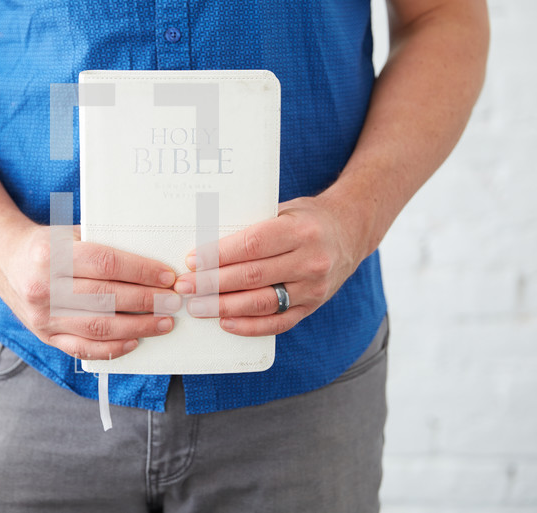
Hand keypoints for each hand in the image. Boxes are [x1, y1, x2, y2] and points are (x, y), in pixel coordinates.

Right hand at [0, 223, 179, 359]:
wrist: (3, 259)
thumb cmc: (46, 243)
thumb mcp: (69, 232)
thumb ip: (102, 244)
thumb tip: (151, 260)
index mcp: (51, 255)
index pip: (105, 264)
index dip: (140, 272)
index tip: (167, 277)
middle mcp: (44, 287)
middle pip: (105, 298)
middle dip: (147, 302)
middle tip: (174, 302)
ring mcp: (43, 316)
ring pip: (98, 328)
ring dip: (138, 328)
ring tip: (164, 323)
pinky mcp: (44, 336)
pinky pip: (82, 349)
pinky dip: (112, 349)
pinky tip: (135, 342)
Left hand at [173, 196, 363, 335]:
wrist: (351, 232)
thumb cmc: (307, 218)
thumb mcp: (284, 209)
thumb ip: (252, 225)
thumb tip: (205, 241)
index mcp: (301, 231)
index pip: (252, 245)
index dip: (219, 255)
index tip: (192, 261)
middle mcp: (310, 261)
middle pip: (252, 277)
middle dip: (212, 284)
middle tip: (185, 287)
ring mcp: (313, 288)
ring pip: (262, 303)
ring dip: (224, 307)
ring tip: (197, 307)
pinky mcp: (312, 307)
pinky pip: (278, 322)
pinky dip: (249, 326)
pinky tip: (225, 323)